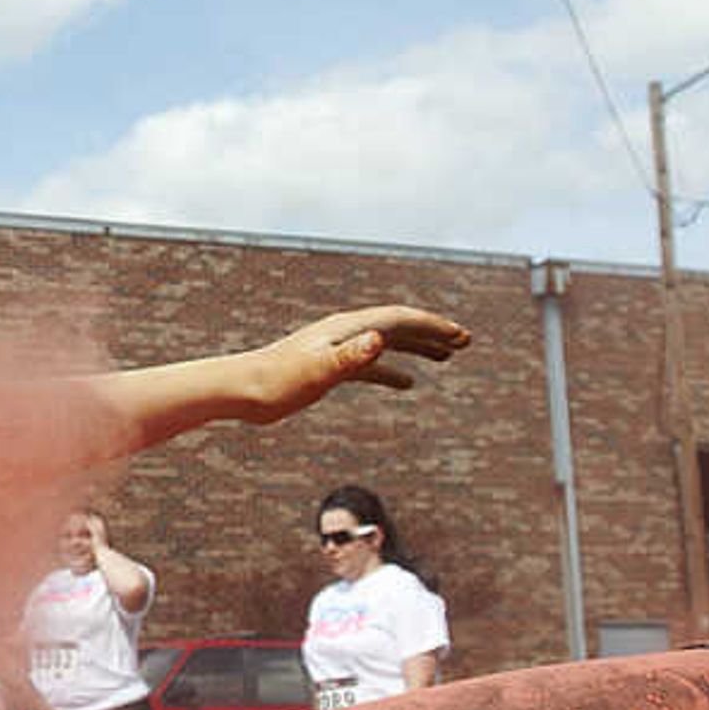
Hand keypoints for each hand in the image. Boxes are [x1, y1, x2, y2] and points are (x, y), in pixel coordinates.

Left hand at [243, 305, 468, 421]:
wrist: (242, 390)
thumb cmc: (276, 381)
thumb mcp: (317, 369)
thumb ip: (350, 356)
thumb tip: (381, 340)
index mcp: (347, 328)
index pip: (400, 319)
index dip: (432, 326)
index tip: (460, 336)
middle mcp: (346, 332)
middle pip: (399, 326)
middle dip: (433, 332)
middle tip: (465, 341)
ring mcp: (339, 349)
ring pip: (389, 343)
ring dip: (419, 347)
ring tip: (448, 357)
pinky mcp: (330, 368)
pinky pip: (371, 367)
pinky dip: (393, 371)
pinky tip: (407, 384)